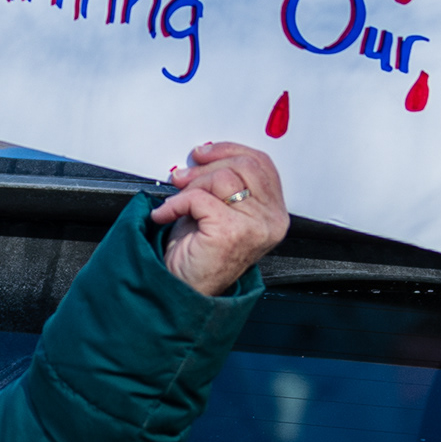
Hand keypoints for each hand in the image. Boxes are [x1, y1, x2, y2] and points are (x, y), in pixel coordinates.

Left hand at [150, 141, 287, 297]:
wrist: (184, 290)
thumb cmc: (199, 255)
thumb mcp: (219, 210)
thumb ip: (226, 184)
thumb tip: (206, 154)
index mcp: (274, 213)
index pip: (262, 164)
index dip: (230, 150)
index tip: (204, 152)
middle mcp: (271, 220)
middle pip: (245, 165)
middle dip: (207, 165)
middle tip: (183, 176)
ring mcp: (255, 227)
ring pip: (223, 178)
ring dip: (191, 185)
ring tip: (176, 200)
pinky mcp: (232, 232)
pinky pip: (199, 198)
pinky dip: (175, 203)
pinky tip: (166, 214)